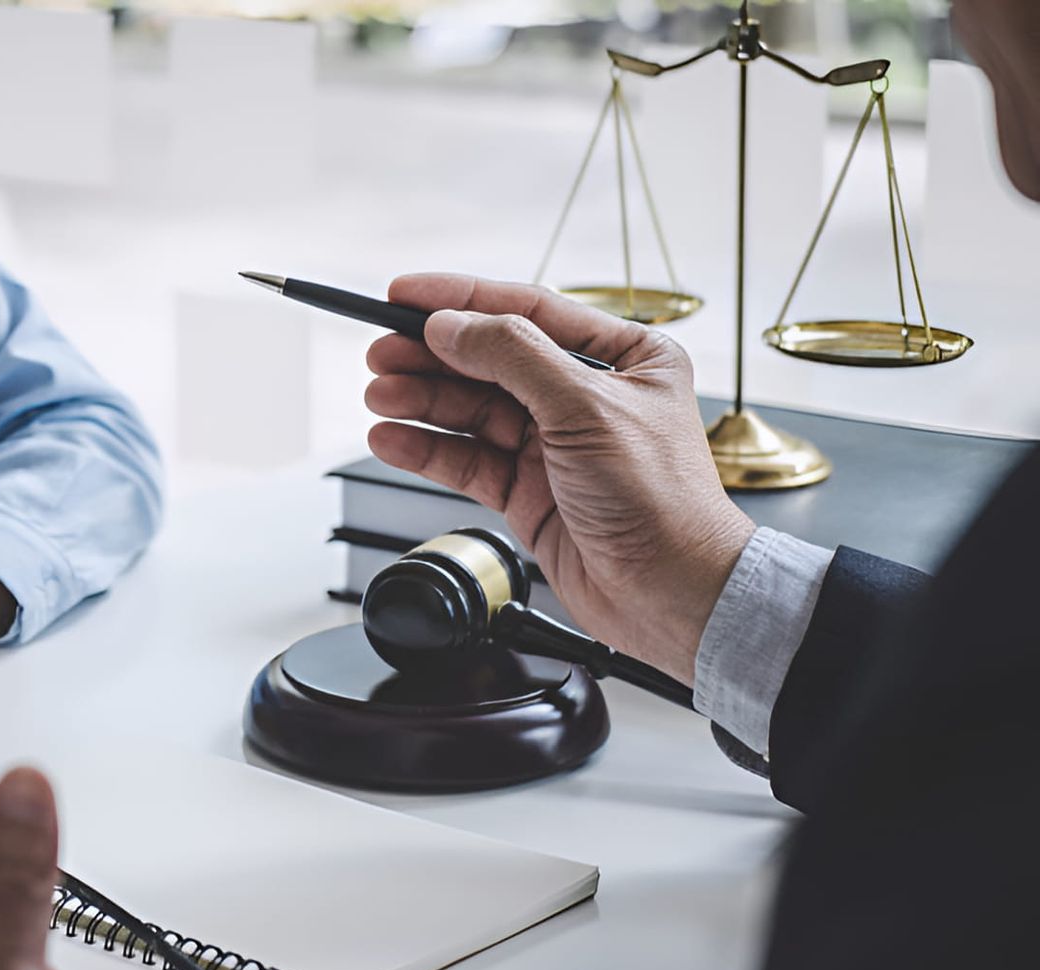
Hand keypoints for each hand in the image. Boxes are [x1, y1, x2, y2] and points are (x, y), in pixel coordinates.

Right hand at [364, 274, 754, 681]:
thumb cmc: (663, 503)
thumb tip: (453, 324)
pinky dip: (427, 448)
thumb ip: (514, 358)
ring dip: (421, 402)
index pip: (528, 311)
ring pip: (471, 410)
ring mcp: (554, 444)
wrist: (669, 594)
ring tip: (380, 396)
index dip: (461, 301)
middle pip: (490, 361)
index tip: (404, 295)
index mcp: (624, 356)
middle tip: (380, 353)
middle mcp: (587, 396)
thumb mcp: (588, 408)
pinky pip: (466, 458)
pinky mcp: (528, 490)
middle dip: (431, 356)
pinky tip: (394, 438)